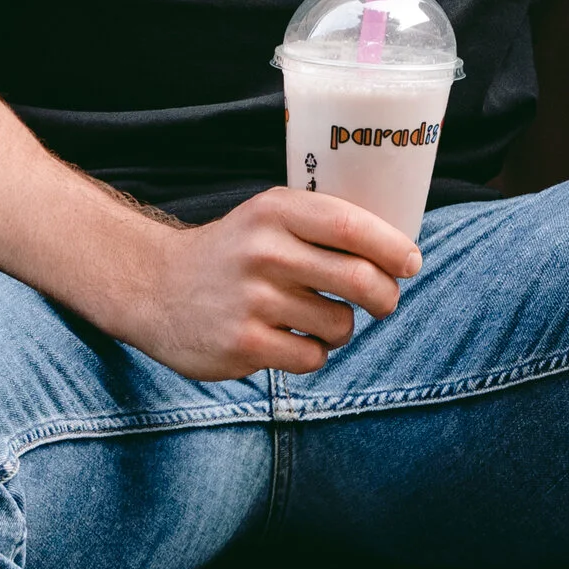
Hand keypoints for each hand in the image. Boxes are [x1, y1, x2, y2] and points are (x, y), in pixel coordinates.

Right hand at [115, 189, 422, 380]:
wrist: (156, 287)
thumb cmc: (235, 251)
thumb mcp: (269, 218)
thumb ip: (323, 225)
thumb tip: (400, 248)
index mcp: (277, 211)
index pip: (351, 225)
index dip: (392, 247)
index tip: (412, 262)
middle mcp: (264, 251)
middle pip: (357, 278)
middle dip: (386, 296)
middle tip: (386, 301)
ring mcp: (252, 300)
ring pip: (340, 324)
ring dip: (344, 328)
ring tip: (323, 320)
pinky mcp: (243, 344)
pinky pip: (311, 357)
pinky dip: (314, 354)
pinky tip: (294, 340)